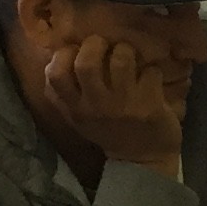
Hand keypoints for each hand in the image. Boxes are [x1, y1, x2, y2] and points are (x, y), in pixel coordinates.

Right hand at [42, 35, 183, 171]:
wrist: (142, 161)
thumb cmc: (109, 130)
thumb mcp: (80, 118)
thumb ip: (67, 93)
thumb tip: (58, 52)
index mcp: (75, 108)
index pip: (54, 75)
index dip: (63, 54)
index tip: (76, 51)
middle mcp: (95, 107)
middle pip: (86, 62)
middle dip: (95, 44)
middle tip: (105, 46)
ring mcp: (123, 106)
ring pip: (121, 60)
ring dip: (126, 51)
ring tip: (129, 58)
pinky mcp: (149, 107)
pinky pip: (150, 72)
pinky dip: (152, 70)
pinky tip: (150, 78)